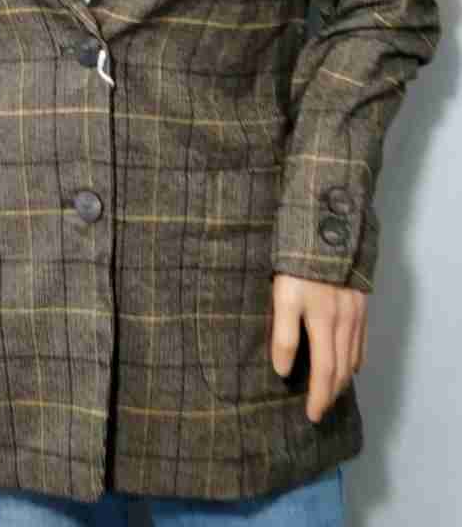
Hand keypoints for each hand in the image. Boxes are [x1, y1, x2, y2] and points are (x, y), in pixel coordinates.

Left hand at [270, 273, 367, 421]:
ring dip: (343, 378)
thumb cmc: (296, 264)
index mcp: (323, 322)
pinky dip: (355, 357)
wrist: (327, 228)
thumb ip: (283, 334)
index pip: (323, 370)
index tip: (311, 414)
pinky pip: (361, 339)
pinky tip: (350, 364)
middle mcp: (343, 321)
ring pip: (352, 355)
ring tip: (332, 392)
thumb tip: (282, 370)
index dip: (318, 395)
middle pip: (340, 368)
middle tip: (320, 411)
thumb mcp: (283, 297)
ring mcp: (354, 312)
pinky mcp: (359, 302)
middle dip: (331, 393)